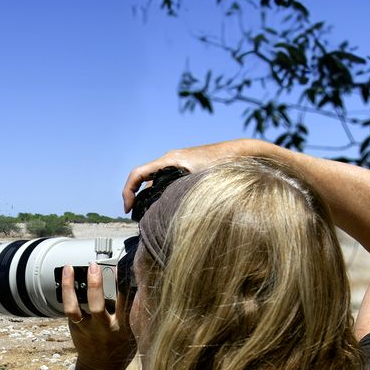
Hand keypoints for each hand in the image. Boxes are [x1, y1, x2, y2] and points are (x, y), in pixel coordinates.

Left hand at [62, 263, 134, 369]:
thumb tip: (137, 286)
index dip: (124, 284)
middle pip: (98, 306)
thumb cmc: (121, 347)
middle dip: (95, 285)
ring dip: (71, 287)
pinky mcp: (76, 327)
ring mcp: (88, 328)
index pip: (125, 303)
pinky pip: (69, 309)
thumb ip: (134, 313)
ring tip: (70, 268)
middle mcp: (104, 328)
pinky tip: (67, 275)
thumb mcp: (135, 333)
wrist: (101, 369)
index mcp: (123, 328)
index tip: (124, 267)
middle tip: (95, 266)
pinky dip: (67, 291)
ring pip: (76, 308)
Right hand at [122, 139, 260, 213]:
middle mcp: (171, 160)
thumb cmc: (225, 163)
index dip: (128, 191)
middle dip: (136, 197)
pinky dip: (161, 193)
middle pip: (143, 179)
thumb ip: (184, 195)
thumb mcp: (202, 182)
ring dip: (150, 197)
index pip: (137, 174)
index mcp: (170, 160)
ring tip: (151, 217)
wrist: (242, 152)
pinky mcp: (187, 168)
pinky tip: (168, 208)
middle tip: (136, 217)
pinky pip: (166, 180)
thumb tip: (170, 215)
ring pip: (155, 180)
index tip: (128, 209)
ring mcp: (179, 163)